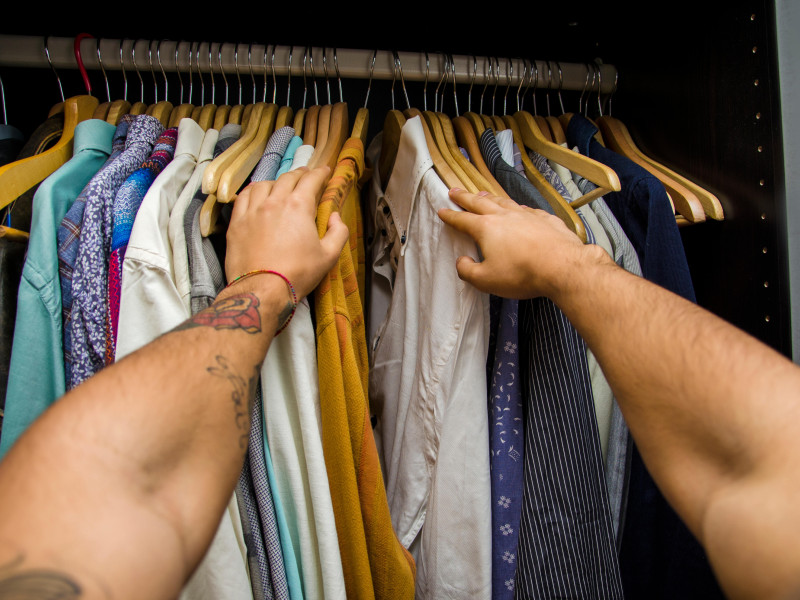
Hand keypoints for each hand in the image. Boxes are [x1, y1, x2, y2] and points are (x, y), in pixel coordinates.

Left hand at [225, 166, 348, 299]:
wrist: (262, 290)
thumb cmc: (298, 273)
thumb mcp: (329, 256)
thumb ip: (338, 232)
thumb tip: (335, 217)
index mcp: (299, 206)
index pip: (311, 180)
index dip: (320, 173)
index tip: (325, 171)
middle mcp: (274, 201)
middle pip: (288, 178)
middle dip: (300, 174)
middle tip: (306, 175)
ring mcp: (252, 211)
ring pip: (264, 184)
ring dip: (276, 182)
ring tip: (281, 185)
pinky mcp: (237, 222)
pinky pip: (243, 197)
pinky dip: (253, 191)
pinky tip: (256, 194)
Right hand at [437, 188, 608, 299]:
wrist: (562, 266)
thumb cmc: (522, 274)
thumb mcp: (486, 280)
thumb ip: (468, 271)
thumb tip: (461, 261)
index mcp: (486, 228)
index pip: (463, 220)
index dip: (451, 216)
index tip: (442, 210)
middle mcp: (505, 216)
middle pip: (480, 202)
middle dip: (465, 197)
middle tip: (455, 191)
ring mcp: (526, 215)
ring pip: (504, 202)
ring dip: (490, 197)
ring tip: (483, 193)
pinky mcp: (545, 219)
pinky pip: (526, 209)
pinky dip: (517, 207)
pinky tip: (518, 209)